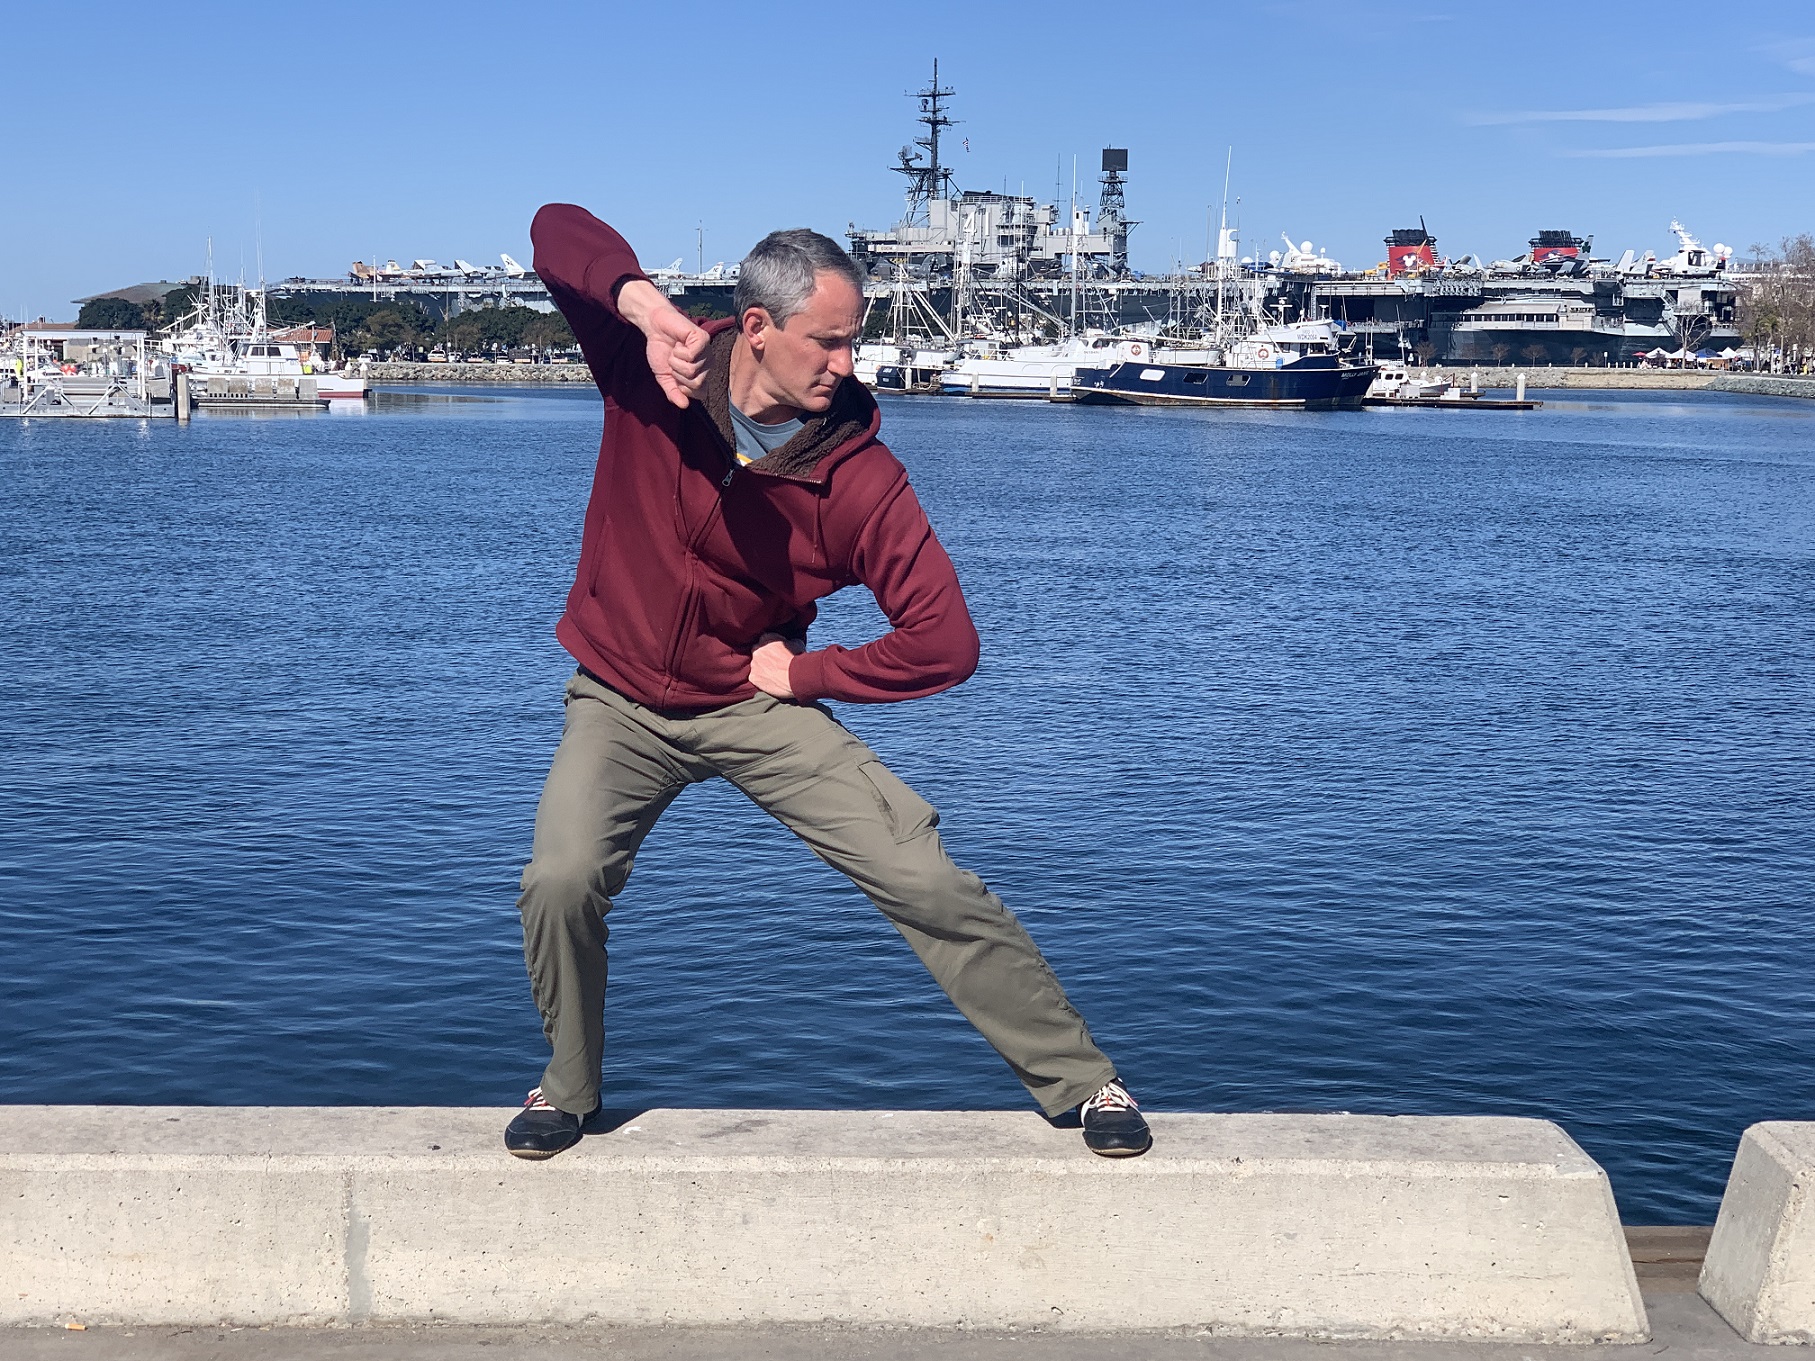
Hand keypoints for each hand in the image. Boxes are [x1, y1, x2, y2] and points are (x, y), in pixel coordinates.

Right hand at [617, 278, 708, 407]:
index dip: (682, 388)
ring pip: (692, 370)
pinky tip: (678, 343)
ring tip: (675, 350)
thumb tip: (684, 405)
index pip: (699, 394)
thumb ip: (673, 392)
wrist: (654, 327)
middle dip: (677, 374)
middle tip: (673, 360)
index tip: (674, 375)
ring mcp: (707, 351)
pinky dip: (679, 351)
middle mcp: (707, 364)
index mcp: (701, 374)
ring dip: (675, 361)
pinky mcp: (702, 338)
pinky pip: (691, 355)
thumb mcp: (664, 377)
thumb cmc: (661, 350)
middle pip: (696, 384)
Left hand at [749, 632, 803, 699]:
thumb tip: (791, 643)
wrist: (795, 677)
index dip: (772, 646)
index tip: (777, 651)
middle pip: (758, 651)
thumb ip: (790, 642)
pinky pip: (754, 677)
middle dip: (764, 656)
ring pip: (756, 665)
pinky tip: (770, 681)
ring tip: (774, 674)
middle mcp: (757, 650)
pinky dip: (760, 679)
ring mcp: (754, 664)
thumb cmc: (797, 659)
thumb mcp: (797, 644)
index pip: (765, 639)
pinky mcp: (753, 677)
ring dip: (762, 668)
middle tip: (774, 662)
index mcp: (767, 638)